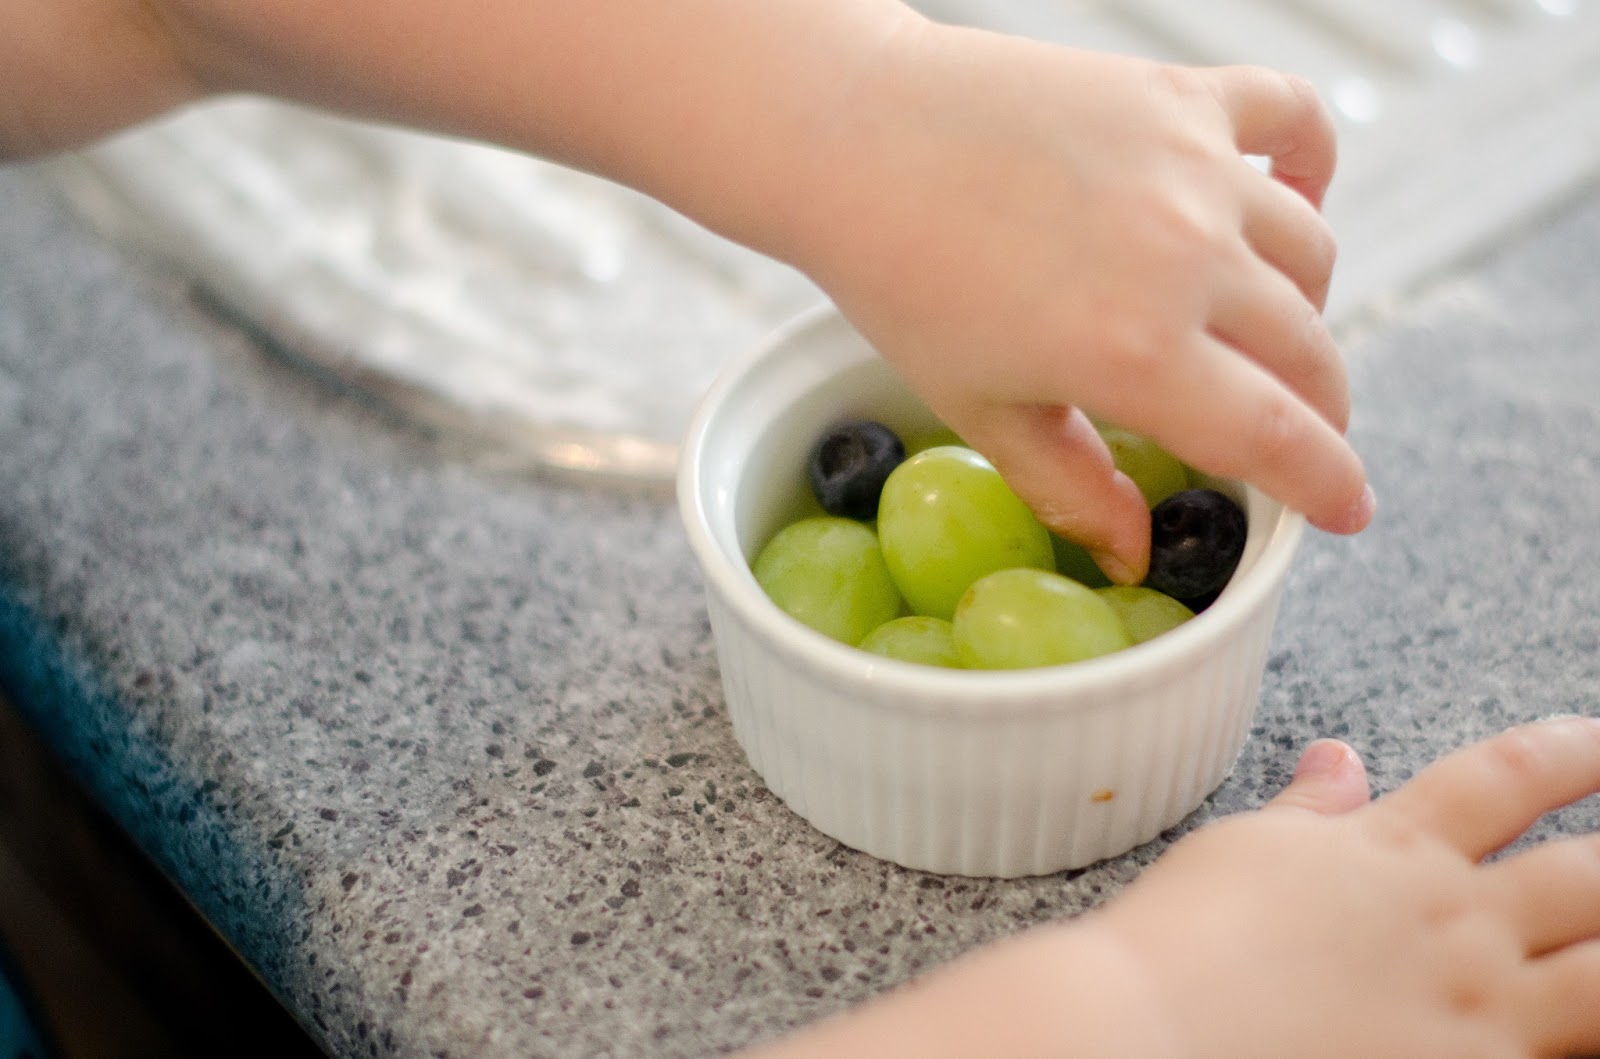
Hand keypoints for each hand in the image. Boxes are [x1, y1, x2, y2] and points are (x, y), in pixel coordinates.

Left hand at [790, 27, 1370, 581]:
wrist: (856, 139)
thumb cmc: (902, 282)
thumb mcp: (982, 409)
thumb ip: (1072, 487)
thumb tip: (1134, 556)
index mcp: (1136, 353)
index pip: (1275, 437)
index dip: (1326, 483)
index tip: (1348, 510)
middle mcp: (1187, 260)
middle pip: (1308, 353)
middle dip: (1318, 410)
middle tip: (1294, 430)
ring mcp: (1194, 169)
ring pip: (1311, 251)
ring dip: (1305, 307)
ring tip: (1262, 330)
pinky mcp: (1181, 95)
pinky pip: (1294, 120)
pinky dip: (1311, 161)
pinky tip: (1289, 195)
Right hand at [1096, 717, 1599, 1056]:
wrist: (1155, 1028)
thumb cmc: (1186, 939)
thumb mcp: (1248, 850)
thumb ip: (1310, 811)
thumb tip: (1338, 760)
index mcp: (1396, 850)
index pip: (1507, 777)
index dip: (1571, 754)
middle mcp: (1455, 922)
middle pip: (1588, 877)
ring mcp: (1477, 1010)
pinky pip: (1564, 1055)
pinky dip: (1576, 1041)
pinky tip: (1580, 1038)